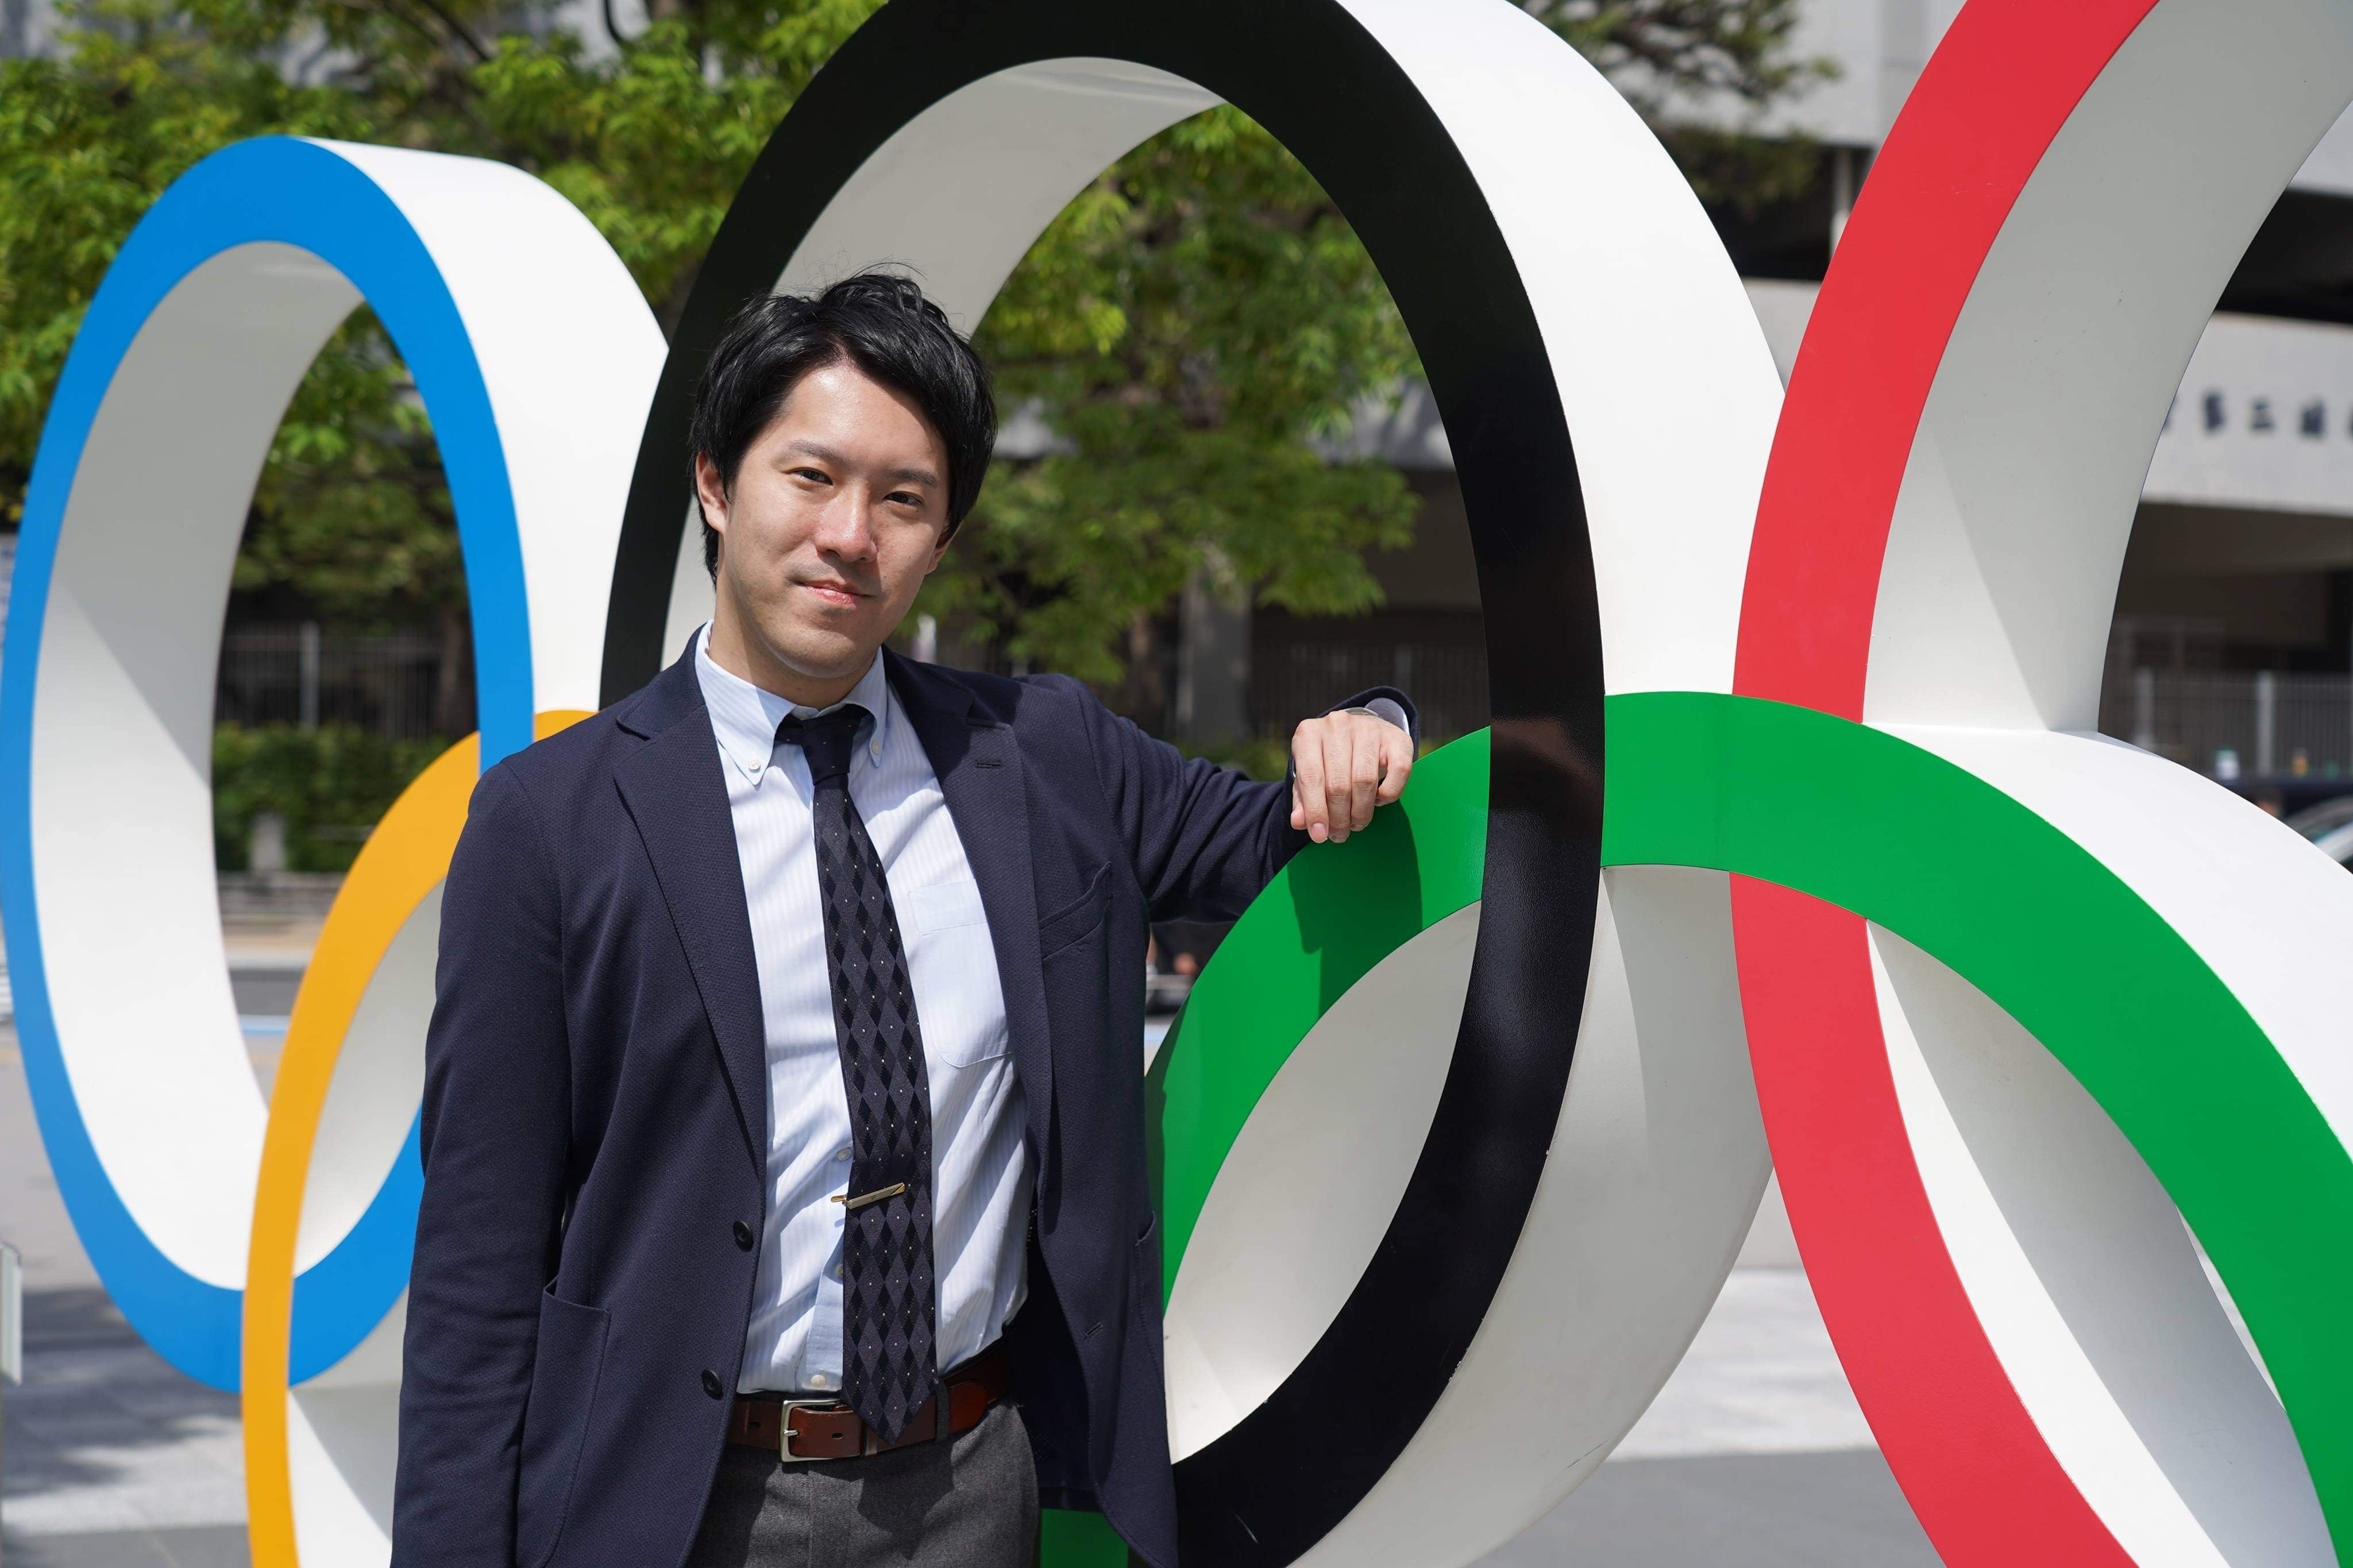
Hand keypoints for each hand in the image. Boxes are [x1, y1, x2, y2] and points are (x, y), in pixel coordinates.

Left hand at [1289, 708, 1414, 843]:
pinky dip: (1388, 794)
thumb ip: (1303, 798)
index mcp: (1309, 733)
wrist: (1361, 730)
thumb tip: (1299, 822)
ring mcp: (1368, 728)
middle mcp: (1337, 725)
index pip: (1311, 777)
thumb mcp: (1310, 774)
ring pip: (1365, 781)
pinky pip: (1398, 772)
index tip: (1320, 836)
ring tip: (1356, 823)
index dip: (1316, 811)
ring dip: (1361, 811)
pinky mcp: (1396, 737)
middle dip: (1339, 818)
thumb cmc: (1330, 758)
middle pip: (1338, 784)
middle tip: (1340, 835)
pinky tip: (1378, 800)